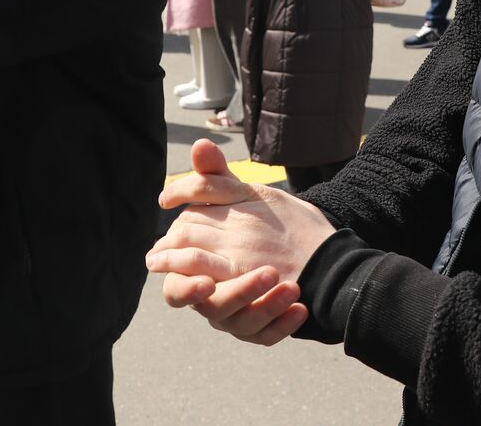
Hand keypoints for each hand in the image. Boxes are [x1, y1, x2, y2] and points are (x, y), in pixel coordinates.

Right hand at [146, 139, 335, 345]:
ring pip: (241, 323)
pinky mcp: (261, 326)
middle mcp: (213, 296)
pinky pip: (266, 336)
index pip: (177, 287)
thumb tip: (200, 143)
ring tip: (292, 287)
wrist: (303, 247)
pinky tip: (300, 309)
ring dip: (266, 306)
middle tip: (267, 275)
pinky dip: (282, 325)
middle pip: (210, 310)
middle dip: (236, 295)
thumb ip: (216, 176)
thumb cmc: (258, 222)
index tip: (206, 283)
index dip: (186, 288)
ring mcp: (237, 314)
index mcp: (198, 268)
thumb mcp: (242, 195)